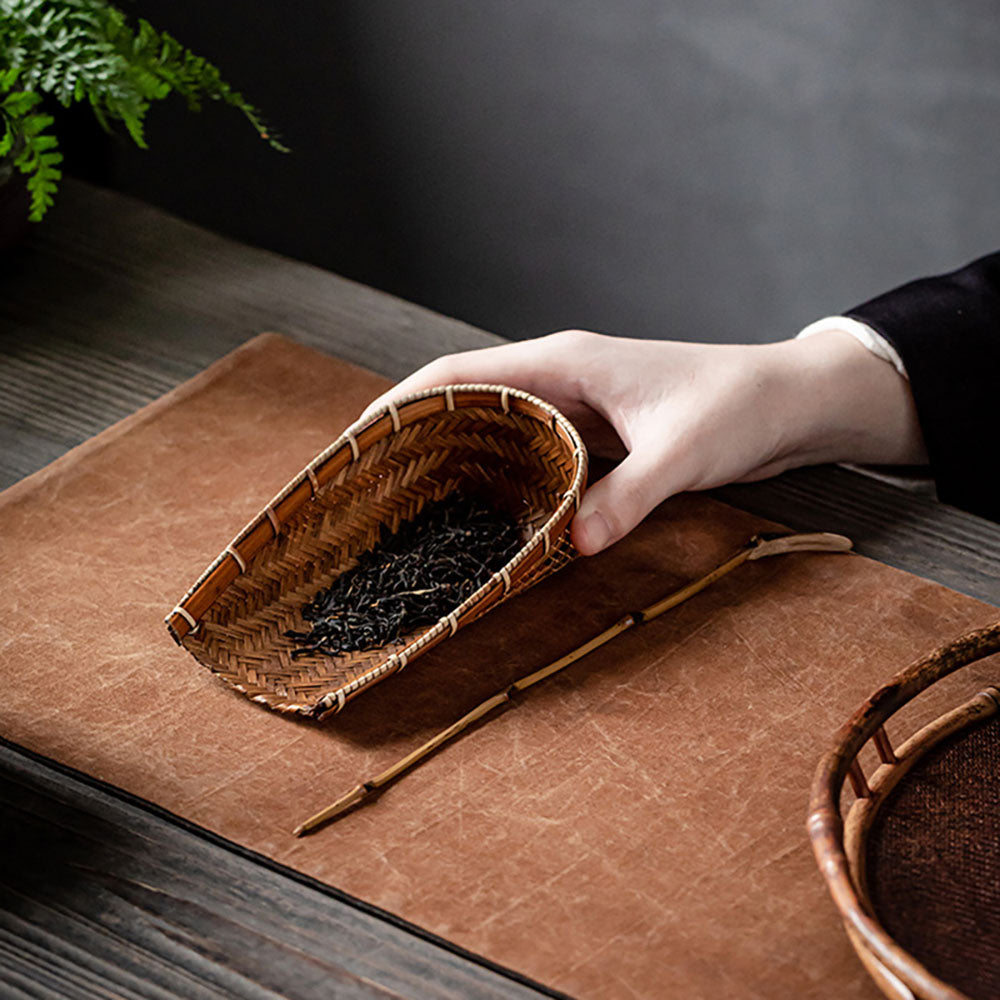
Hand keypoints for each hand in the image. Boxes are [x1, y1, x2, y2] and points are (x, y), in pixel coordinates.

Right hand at [361, 329, 925, 554]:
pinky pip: (533, 445)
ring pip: (499, 421)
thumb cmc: (739, 407)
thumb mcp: (681, 455)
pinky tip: (490, 505)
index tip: (360, 436)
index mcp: (565, 362)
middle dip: (418, 429)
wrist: (789, 400)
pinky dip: (503, 469)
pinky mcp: (598, 429)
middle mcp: (563, 375)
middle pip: (468, 396)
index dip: (404, 400)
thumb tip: (572, 545)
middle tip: (374, 478)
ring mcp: (579, 402)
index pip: (461, 372)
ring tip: (415, 495)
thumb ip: (626, 497)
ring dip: (457, 450)